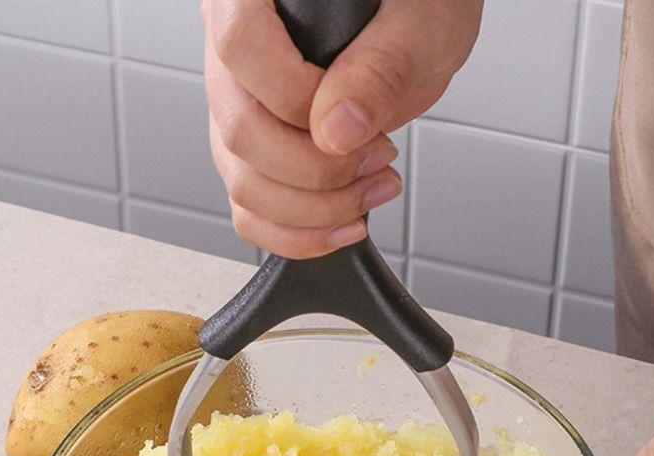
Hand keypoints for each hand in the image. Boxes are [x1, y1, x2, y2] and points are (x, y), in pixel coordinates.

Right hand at [202, 0, 482, 256]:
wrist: (419, 30)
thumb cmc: (417, 6)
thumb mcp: (418, 23)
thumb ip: (378, 70)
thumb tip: (335, 132)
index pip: (241, 48)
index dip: (296, 98)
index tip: (353, 120)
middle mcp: (234, 55)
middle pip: (239, 131)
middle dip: (318, 170)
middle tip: (378, 159)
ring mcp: (239, 110)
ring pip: (244, 183)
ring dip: (315, 210)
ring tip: (374, 188)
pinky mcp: (257, 156)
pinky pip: (251, 212)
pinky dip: (298, 234)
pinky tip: (346, 222)